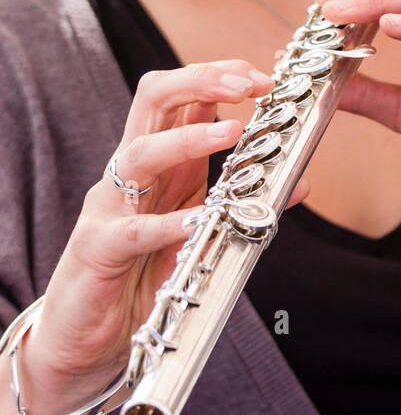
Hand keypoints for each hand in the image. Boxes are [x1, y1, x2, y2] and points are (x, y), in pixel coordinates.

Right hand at [27, 60, 310, 396]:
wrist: (86, 339)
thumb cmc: (144, 277)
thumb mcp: (201, 229)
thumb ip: (241, 201)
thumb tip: (301, 182)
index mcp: (159, 163)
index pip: (181, 96)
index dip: (219, 76)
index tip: (262, 76)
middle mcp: (130, 173)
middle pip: (154, 101)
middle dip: (201, 81)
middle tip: (248, 83)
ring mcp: (109, 207)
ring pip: (139, 152)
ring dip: (187, 139)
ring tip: (231, 133)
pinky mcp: (96, 250)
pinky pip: (131, 231)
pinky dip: (165, 224)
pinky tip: (196, 221)